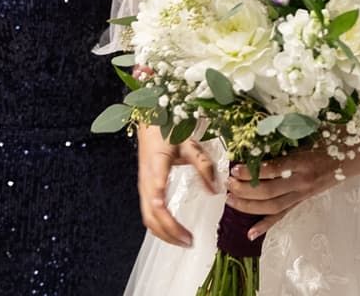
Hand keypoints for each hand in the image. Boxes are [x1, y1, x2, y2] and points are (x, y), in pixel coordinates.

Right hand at [137, 124, 216, 246]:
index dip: (164, 213)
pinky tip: (171, 230)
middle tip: (190, 242)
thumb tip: (216, 190)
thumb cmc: (169, 128)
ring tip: (183, 241)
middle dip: (169, 232)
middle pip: (151, 215)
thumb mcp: (189, 143)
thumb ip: (203, 165)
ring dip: (164, 233)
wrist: (150, 118)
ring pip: (147, 217)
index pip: (157, 196)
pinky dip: (158, 226)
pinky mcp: (144, 187)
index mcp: (156, 166)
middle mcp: (146, 180)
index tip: (179, 228)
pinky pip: (147, 213)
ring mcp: (143, 185)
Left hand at [226, 139, 359, 238]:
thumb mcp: (312, 129)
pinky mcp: (304, 199)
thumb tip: (260, 125)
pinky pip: (284, 215)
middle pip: (269, 192)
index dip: (254, 171)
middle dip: (245, 191)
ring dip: (250, 206)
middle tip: (228, 184)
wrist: (357, 155)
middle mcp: (303, 181)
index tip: (236, 166)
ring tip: (231, 200)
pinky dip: (267, 224)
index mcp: (304, 161)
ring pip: (273, 206)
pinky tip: (251, 233)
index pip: (274, 170)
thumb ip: (289, 129)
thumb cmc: (333, 136)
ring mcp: (304, 193)